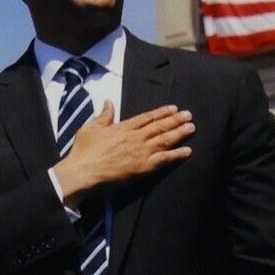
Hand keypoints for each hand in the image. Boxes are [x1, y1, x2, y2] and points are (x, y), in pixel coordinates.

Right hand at [52, 102, 193, 201]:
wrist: (82, 172)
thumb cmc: (83, 152)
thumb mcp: (90, 128)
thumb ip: (103, 115)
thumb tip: (109, 102)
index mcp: (123, 127)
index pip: (147, 117)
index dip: (161, 113)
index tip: (173, 108)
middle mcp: (135, 137)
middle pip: (160, 126)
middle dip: (175, 120)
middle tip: (188, 115)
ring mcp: (141, 152)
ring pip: (165, 140)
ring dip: (179, 133)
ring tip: (191, 128)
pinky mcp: (143, 167)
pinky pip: (164, 159)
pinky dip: (177, 154)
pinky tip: (188, 151)